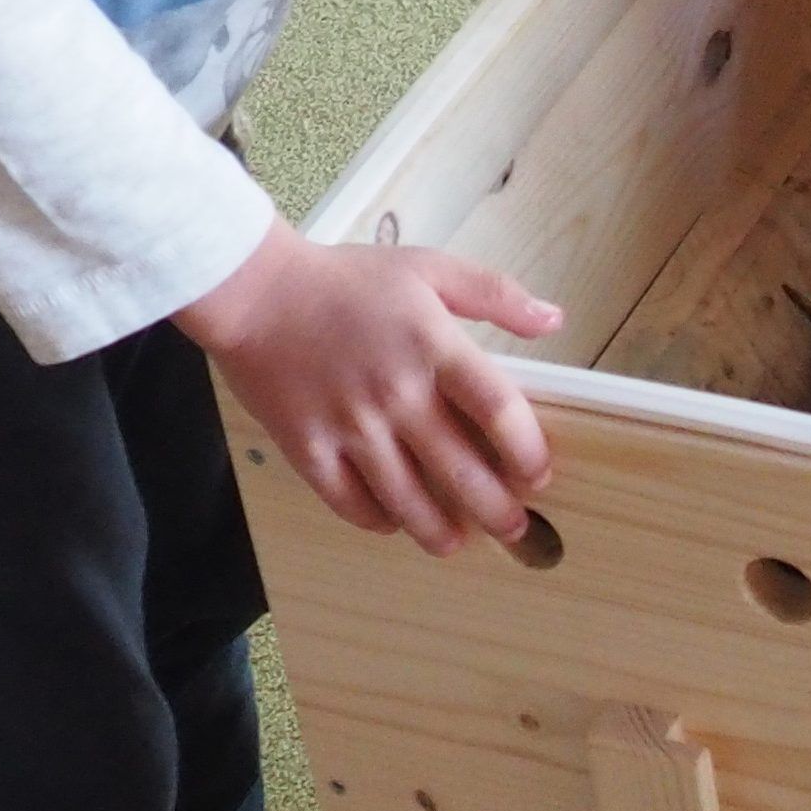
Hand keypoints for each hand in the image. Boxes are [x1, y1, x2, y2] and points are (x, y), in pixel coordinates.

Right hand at [179, 218, 563, 555]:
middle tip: (513, 530)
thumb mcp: (430, 268)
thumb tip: (554, 319)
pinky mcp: (308, 448)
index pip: (498, 410)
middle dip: (495, 511)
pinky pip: (349, 502)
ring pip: (406, 499)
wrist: (256, 292)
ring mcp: (350, 426)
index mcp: (434, 347)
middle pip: (459, 471)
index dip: (526, 450)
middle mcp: (397, 393)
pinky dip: (377, 519)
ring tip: (457, 542)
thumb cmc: (347, 280)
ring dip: (438, 531)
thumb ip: (495, 294)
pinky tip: (393, 521)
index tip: (538, 473)